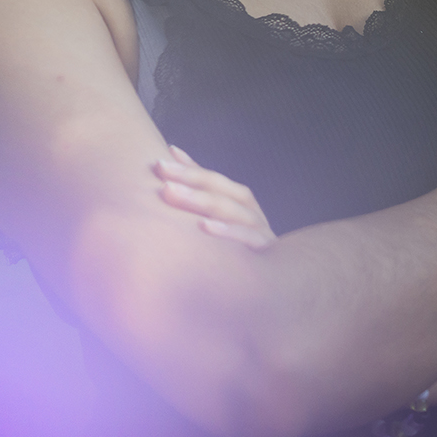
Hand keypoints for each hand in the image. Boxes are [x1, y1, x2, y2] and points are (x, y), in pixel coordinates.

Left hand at [152, 145, 276, 250]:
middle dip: (189, 180)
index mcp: (240, 201)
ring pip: (232, 210)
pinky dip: (227, 232)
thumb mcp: (222, 220)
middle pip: (220, 190)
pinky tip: (204, 226)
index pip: (211, 180)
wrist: (278, 285)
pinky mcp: (266, 254)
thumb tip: (171, 151)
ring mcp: (260, 231)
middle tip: (160, 174)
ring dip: (201, 200)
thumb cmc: (239, 248)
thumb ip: (199, 188)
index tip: (158, 164)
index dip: (186, 169)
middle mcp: (250, 211)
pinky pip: (248, 240)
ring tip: (171, 192)